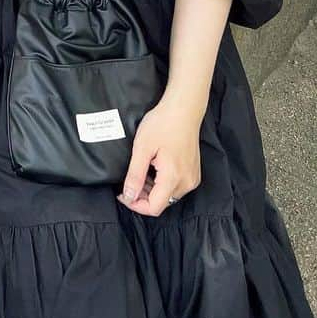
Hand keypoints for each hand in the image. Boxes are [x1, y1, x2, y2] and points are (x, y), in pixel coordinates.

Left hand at [118, 96, 202, 216]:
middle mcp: (187, 183)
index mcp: (174, 178)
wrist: (183, 110)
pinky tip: (153, 170)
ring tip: (140, 173)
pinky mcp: (193, 173)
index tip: (122, 194)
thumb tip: (129, 195)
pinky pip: (176, 187)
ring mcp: (192, 178)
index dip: (135, 205)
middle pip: (162, 203)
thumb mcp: (142, 148)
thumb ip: (135, 175)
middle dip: (142, 197)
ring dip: (152, 190)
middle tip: (128, 181)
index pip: (154, 208)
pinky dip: (162, 184)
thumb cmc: (162, 124)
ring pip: (169, 196)